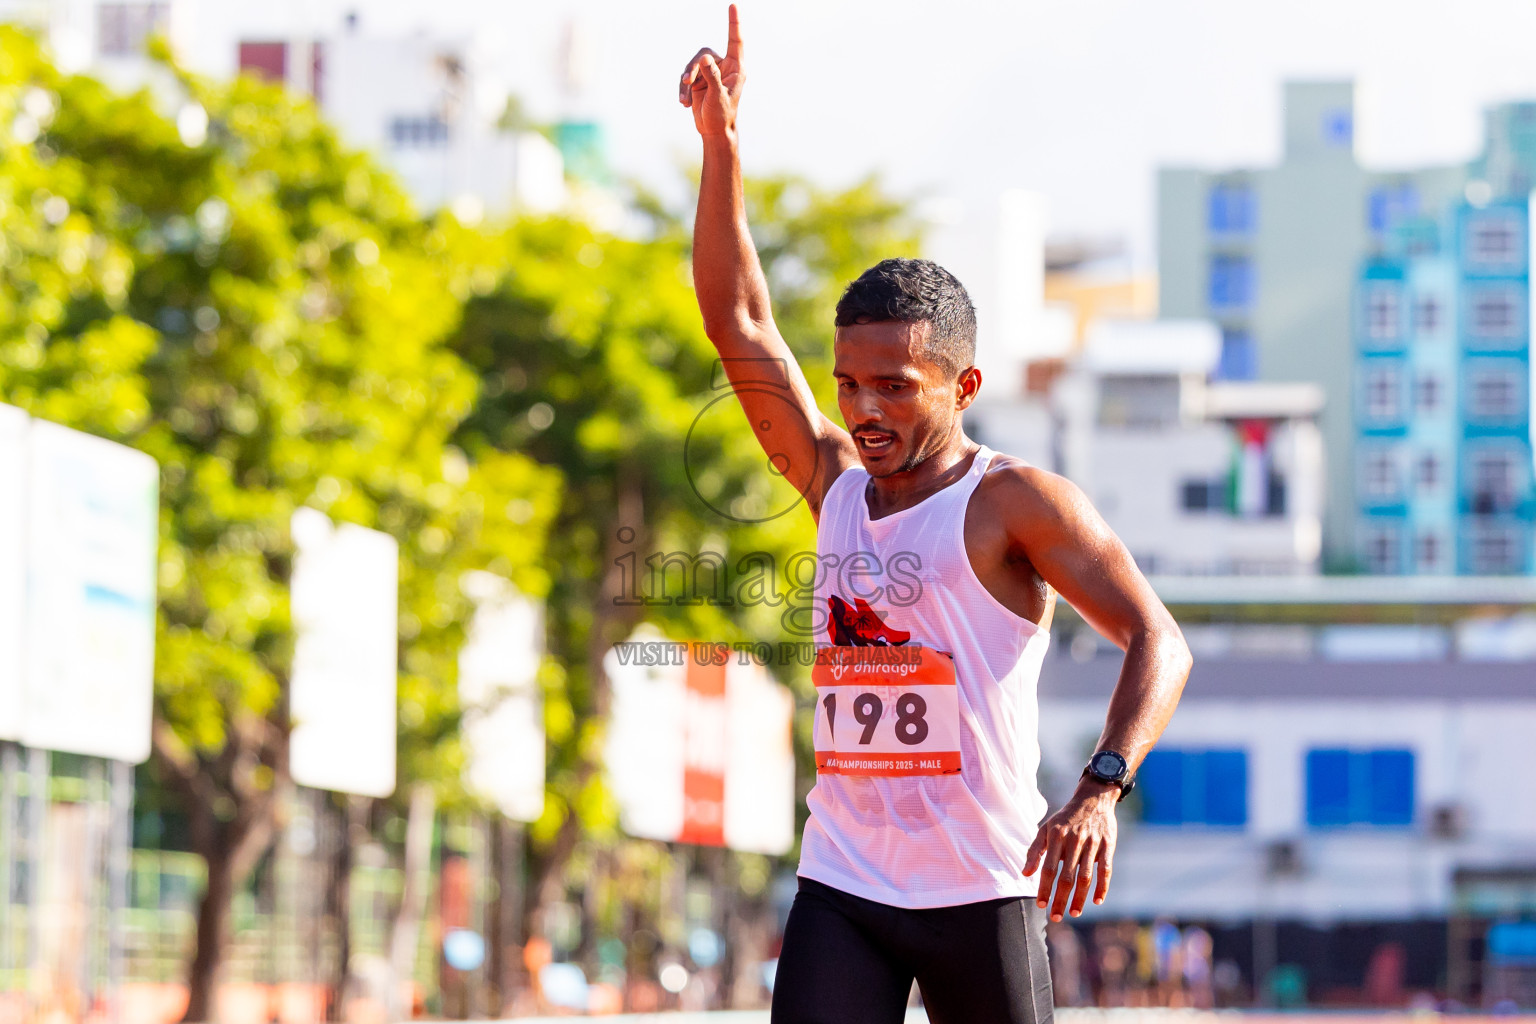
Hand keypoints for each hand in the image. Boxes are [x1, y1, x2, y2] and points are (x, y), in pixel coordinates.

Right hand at [678, 4, 744, 136]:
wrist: (714, 131)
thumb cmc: (722, 115)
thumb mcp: (718, 96)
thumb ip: (712, 76)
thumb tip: (703, 59)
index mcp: (736, 68)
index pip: (735, 41)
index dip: (734, 23)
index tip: (733, 5)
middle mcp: (723, 67)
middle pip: (703, 54)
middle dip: (693, 69)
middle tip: (686, 82)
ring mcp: (710, 74)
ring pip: (692, 66)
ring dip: (686, 82)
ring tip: (684, 100)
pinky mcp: (698, 82)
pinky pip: (686, 77)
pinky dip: (683, 90)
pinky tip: (684, 104)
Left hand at [1022, 780, 1118, 920]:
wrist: (1092, 799)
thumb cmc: (1065, 819)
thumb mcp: (1046, 829)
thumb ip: (1035, 851)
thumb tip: (1025, 874)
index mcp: (1056, 836)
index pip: (1049, 868)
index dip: (1044, 888)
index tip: (1041, 905)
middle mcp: (1074, 840)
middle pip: (1067, 877)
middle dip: (1061, 899)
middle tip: (1056, 918)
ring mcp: (1092, 843)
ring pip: (1085, 877)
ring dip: (1080, 898)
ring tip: (1074, 913)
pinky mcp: (1108, 846)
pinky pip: (1105, 870)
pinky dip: (1102, 887)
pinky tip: (1096, 901)